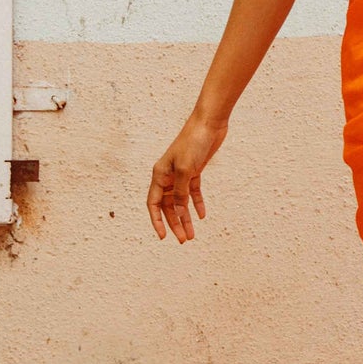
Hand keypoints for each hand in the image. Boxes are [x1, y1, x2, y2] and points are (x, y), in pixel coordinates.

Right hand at [148, 112, 227, 240]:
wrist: (209, 124)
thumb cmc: (193, 142)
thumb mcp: (186, 169)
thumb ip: (181, 192)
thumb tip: (178, 211)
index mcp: (159, 174)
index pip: (153, 204)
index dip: (156, 221)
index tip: (163, 237)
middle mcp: (168, 175)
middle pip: (168, 206)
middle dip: (175, 224)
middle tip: (184, 240)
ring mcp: (181, 173)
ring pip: (181, 201)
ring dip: (185, 217)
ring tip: (192, 234)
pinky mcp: (194, 170)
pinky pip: (193, 192)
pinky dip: (196, 203)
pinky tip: (202, 215)